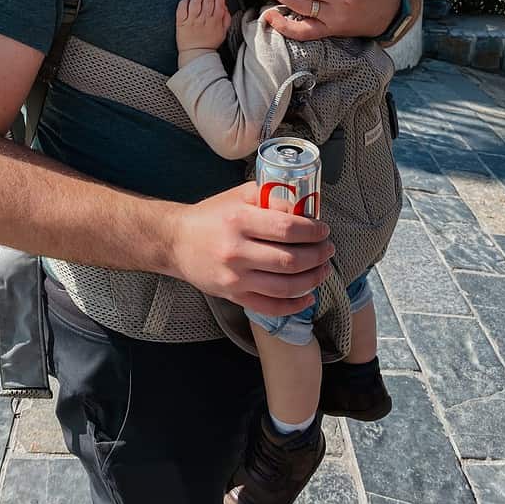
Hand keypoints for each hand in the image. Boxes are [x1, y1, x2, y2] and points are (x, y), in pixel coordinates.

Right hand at [170, 183, 333, 315]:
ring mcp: (235, 278)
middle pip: (290, 260)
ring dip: (312, 279)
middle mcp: (236, 251)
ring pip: (285, 286)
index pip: (287, 229)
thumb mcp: (238, 196)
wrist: (176, 241)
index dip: (312, 231)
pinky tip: (307, 297)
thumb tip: (303, 208)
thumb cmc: (210, 216)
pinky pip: (270, 307)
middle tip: (327, 249)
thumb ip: (270, 198)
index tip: (323, 230)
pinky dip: (294, 305)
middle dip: (317, 255)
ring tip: (322, 270)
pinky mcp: (233, 296)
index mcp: (239, 221)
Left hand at [176, 0, 230, 54]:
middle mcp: (204, 19)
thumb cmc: (209, 43)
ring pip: (195, 2)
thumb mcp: (223, 32)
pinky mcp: (181, 22)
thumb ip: (226, 18)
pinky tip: (188, 0)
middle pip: (208, 0)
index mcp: (215, 21)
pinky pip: (182, 7)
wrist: (196, 54)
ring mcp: (192, 20)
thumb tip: (225, 7)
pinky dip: (185, 1)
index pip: (219, 3)